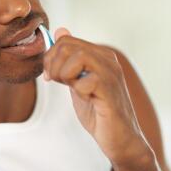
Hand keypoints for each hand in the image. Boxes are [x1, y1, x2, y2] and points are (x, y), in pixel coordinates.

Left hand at [43, 28, 152, 166]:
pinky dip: (78, 90)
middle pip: (67, 45)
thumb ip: (69, 60)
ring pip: (78, 56)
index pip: (65, 40)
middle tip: (57, 82)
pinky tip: (86, 99)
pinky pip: (85, 80)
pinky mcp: (110, 91)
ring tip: (71, 88)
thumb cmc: (99, 112)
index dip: (50, 57)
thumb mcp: (77, 82)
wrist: (119, 139)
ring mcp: (111, 74)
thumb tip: (60, 31)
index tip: (50, 76)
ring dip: (64, 75)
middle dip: (53, 65)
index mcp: (100, 55)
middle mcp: (108, 60)